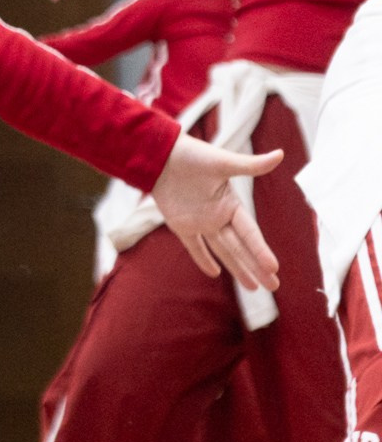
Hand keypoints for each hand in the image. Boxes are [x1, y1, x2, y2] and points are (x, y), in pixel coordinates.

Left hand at [150, 134, 282, 291]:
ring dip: (237, 268)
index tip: (274, 268)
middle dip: (256, 267)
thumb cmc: (193, 155)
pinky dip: (202, 259)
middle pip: (240, 247)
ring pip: (222, 251)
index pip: (250, 233)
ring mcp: (200, 222)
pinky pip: (194, 246)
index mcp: (231, 204)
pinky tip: (214, 273)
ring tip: (254, 287)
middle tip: (274, 286)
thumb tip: (281, 154)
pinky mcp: (180, 224)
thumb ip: (251, 165)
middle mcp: (219, 216)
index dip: (260, 250)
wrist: (160, 154)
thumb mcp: (223, 162)